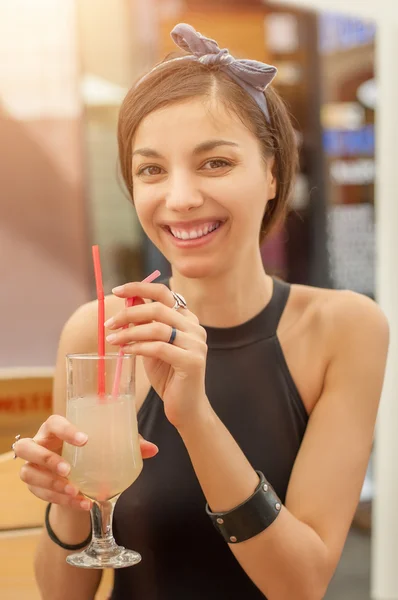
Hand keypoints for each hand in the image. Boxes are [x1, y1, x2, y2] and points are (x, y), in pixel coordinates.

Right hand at [15, 415, 157, 509]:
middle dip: (46, 459)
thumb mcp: (107, 445)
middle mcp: (40, 444)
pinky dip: (61, 500)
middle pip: (26, 447)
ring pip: (28, 474)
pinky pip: (40, 494)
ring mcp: (33, 466)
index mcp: (56, 428)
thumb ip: (129, 444)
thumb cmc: (90, 451)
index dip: (65, 430)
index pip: (53, 422)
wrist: (77, 476)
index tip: (84, 440)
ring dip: (51, 484)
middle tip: (69, 470)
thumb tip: (153, 449)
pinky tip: (81, 503)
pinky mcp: (34, 487)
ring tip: (74, 490)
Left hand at [107, 282, 210, 428]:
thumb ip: (145, 324)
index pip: (164, 293)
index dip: (140, 287)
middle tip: (109, 323)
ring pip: (157, 327)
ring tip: (113, 340)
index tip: (117, 290)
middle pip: (159, 308)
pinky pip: (159, 348)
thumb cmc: (168, 375)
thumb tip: (128, 301)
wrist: (185, 407)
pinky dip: (138, 347)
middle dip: (129, 313)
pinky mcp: (192, 361)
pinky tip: (126, 351)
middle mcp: (195, 328)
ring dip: (130, 332)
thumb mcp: (152, 344)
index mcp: (188, 319)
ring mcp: (196, 344)